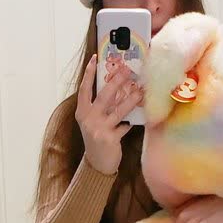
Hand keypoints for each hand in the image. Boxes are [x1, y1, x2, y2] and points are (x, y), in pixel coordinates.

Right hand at [75, 55, 143, 174]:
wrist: (97, 164)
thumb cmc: (96, 139)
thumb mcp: (92, 122)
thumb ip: (99, 107)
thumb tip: (116, 88)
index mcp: (82, 112)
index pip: (84, 89)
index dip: (89, 73)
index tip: (95, 58)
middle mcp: (88, 119)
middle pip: (104, 95)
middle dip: (117, 81)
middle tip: (127, 70)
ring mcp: (99, 129)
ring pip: (118, 110)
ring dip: (131, 99)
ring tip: (141, 91)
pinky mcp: (110, 138)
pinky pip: (125, 126)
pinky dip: (132, 122)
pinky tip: (140, 117)